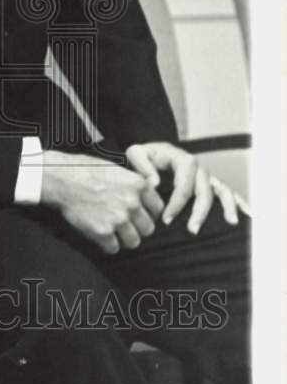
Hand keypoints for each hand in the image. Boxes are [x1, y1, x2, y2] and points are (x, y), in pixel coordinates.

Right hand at [41, 151, 163, 253]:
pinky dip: (107, 245)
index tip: (138, 214)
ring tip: (113, 233)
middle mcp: (132, 203)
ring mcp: (118, 219)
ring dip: (124, 239)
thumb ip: (134, 181)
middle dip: (137, 227)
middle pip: (148, 228)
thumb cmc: (84, 169)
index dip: (147, 212)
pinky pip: (113, 248)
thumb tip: (146, 190)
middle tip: (124, 224)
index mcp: (138, 185)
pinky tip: (100, 235)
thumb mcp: (115, 168)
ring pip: (133, 241)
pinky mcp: (103, 232)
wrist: (61, 178)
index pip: (157, 208)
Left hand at [126, 142, 249, 233]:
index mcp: (180, 158)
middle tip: (192, 230)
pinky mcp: (211, 182)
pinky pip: (228, 191)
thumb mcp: (136, 153)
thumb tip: (155, 184)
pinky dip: (240, 201)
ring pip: (222, 190)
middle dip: (200, 211)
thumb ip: (142, 165)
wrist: (150, 153)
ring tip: (230, 223)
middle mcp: (197, 166)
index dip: (177, 202)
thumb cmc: (143, 155)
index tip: (166, 219)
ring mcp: (206, 175)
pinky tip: (248, 215)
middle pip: (204, 190)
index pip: (183, 183)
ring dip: (226, 207)